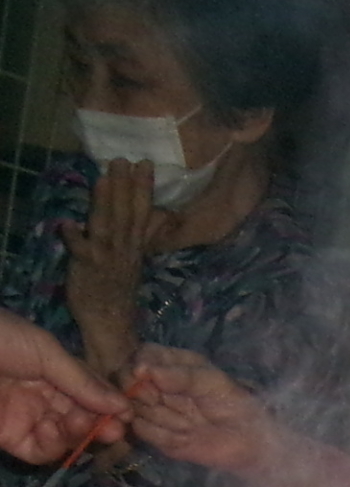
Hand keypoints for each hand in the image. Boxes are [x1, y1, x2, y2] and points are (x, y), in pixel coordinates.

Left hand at [0, 310, 121, 461]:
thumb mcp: (44, 351)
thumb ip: (81, 381)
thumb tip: (123, 406)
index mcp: (50, 369)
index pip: (89, 392)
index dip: (110, 404)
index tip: (129, 413)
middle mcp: (41, 394)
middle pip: (81, 416)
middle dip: (100, 423)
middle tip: (115, 428)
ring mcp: (25, 417)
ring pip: (65, 436)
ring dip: (79, 434)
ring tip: (81, 423)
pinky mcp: (9, 437)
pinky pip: (40, 450)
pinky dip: (55, 446)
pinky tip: (59, 431)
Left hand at [59, 159, 163, 376]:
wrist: (110, 327)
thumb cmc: (116, 293)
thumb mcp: (130, 261)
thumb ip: (132, 237)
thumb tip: (146, 216)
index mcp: (133, 247)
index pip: (140, 213)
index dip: (143, 188)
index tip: (145, 164)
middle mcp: (123, 250)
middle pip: (125, 214)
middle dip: (125, 187)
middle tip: (124, 160)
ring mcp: (106, 259)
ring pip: (107, 227)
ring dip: (105, 203)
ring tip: (104, 179)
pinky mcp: (87, 271)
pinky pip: (80, 253)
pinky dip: (74, 239)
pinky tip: (67, 224)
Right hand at [127, 345, 277, 474]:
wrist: (248, 442)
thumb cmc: (233, 404)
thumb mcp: (211, 382)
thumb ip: (178, 375)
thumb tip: (142, 370)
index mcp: (171, 364)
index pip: (140, 356)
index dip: (136, 367)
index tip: (144, 377)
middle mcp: (157, 385)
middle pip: (127, 383)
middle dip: (145, 395)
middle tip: (164, 402)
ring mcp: (153, 410)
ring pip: (134, 409)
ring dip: (162, 417)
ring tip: (190, 423)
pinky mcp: (155, 435)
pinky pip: (143, 431)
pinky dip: (164, 435)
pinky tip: (185, 436)